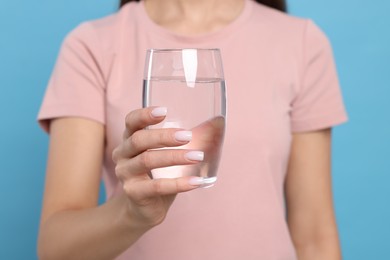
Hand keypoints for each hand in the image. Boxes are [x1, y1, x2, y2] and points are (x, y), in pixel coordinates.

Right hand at [112, 107, 204, 227]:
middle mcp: (123, 154)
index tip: (164, 111)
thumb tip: (217, 123)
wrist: (143, 208)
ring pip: (147, 161)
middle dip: (164, 136)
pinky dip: (178, 183)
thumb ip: (184, 139)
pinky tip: (196, 181)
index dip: (144, 115)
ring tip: (198, 156)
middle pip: (139, 140)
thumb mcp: (166, 153)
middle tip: (187, 136)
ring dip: (175, 157)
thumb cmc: (157, 175)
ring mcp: (126, 174)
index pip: (131, 122)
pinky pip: (156, 186)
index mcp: (129, 139)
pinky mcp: (134, 193)